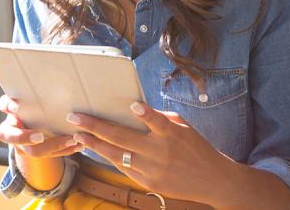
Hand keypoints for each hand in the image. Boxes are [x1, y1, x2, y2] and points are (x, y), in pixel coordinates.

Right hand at [0, 94, 81, 157]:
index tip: (16, 107)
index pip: (4, 107)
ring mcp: (23, 145)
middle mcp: (12, 130)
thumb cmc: (36, 102)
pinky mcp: (37, 152)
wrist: (36, 121)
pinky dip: (64, 150)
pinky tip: (78, 145)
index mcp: (10, 108)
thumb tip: (52, 70)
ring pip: (34, 151)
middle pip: (13, 138)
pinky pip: (50, 156)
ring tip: (72, 140)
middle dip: (26, 138)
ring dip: (54, 146)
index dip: (8, 107)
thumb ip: (36, 88)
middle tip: (40, 137)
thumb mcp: (32, 94)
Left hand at [67, 102, 232, 204]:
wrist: (214, 181)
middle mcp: (160, 152)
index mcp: (172, 134)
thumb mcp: (183, 128)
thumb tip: (135, 109)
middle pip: (123, 138)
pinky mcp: (148, 182)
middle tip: (75, 117)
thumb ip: (160, 119)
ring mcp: (152, 169)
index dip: (146, 114)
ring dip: (94, 144)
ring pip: (116, 155)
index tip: (133, 106)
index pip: (158, 122)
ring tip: (78, 135)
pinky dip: (107, 156)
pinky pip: (122, 167)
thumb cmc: (196, 147)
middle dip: (95, 126)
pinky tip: (94, 148)